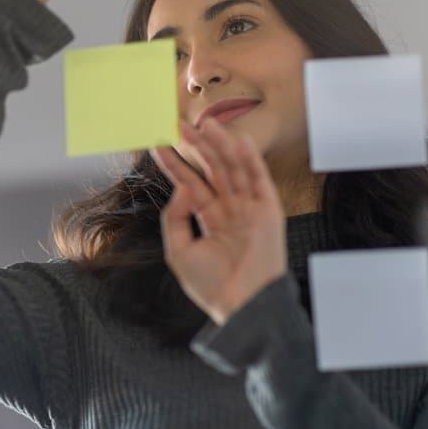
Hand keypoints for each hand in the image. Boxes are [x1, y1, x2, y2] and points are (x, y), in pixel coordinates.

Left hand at [149, 119, 287, 324]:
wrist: (242, 305)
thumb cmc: (213, 286)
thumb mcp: (179, 250)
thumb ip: (174, 217)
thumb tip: (181, 188)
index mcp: (209, 220)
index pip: (190, 184)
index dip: (175, 164)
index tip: (159, 144)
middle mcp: (229, 211)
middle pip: (212, 171)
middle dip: (197, 148)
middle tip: (181, 125)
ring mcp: (249, 209)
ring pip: (234, 170)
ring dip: (221, 146)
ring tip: (206, 123)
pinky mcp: (268, 212)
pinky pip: (259, 180)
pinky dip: (251, 160)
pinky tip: (239, 141)